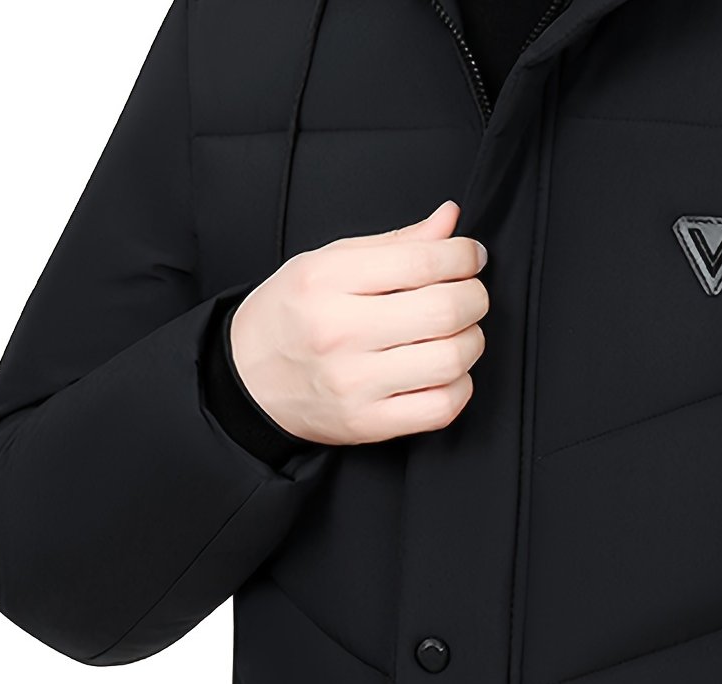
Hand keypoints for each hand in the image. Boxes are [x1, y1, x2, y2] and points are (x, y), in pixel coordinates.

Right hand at [229, 199, 488, 445]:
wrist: (247, 380)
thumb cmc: (291, 316)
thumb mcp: (328, 263)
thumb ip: (394, 244)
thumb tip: (450, 222)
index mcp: (326, 281)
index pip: (422, 261)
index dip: (463, 256)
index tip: (471, 257)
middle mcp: (339, 332)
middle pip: (444, 311)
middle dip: (475, 298)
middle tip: (470, 296)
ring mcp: (354, 383)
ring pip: (450, 360)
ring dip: (471, 342)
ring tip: (459, 333)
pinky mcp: (367, 423)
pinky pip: (441, 408)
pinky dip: (459, 387)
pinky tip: (446, 373)